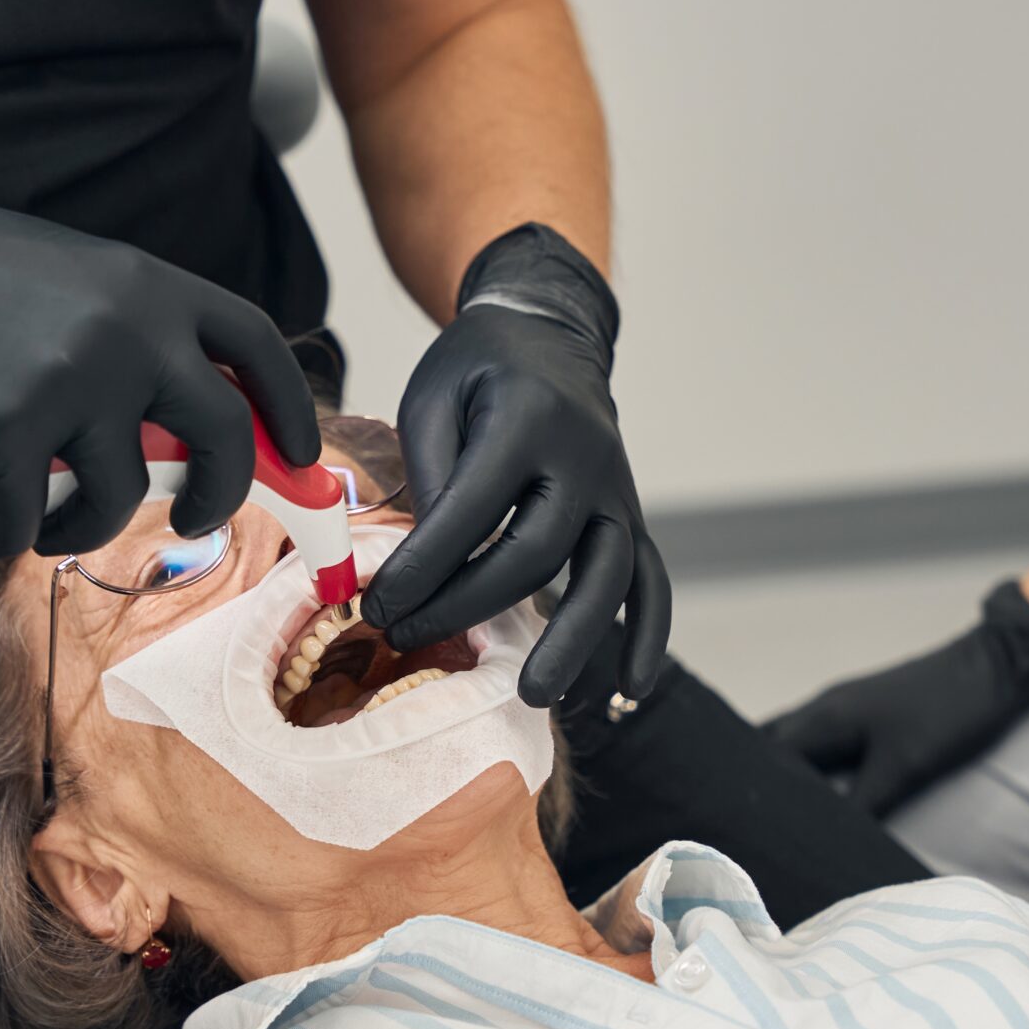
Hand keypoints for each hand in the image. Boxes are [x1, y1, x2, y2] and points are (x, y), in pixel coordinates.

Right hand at [0, 145, 318, 559]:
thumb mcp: (74, 281)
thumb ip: (131, 331)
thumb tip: (183, 421)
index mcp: (152, 288)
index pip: (255, 348)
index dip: (289, 410)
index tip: (300, 458)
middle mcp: (130, 331)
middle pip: (221, 435)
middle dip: (218, 494)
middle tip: (193, 518)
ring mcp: (73, 380)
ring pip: (119, 495)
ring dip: (88, 528)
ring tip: (51, 526)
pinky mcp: (9, 429)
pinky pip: (29, 518)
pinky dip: (10, 541)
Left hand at [363, 224, 668, 707]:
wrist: (550, 334)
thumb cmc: (479, 369)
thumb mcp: (431, 398)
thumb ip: (428, 475)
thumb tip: (417, 567)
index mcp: (527, 419)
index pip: (472, 511)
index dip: (422, 568)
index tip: (377, 608)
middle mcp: (584, 457)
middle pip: (535, 553)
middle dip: (466, 607)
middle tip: (407, 640)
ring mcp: (616, 490)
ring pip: (607, 577)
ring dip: (572, 641)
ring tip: (532, 694)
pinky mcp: (629, 514)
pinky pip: (651, 580)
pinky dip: (647, 635)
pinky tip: (629, 689)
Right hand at [763, 581, 1028, 815]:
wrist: (1002, 667)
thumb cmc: (950, 713)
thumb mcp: (903, 769)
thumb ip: (859, 807)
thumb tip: (823, 844)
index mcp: (824, 717)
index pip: (763, 758)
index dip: (748, 793)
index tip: (737, 827)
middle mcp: (826, 709)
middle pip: (773, 750)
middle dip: (757, 785)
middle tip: (749, 827)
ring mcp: (849, 711)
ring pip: (800, 748)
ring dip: (787, 779)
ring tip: (780, 821)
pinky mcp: (872, 718)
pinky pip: (825, 749)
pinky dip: (814, 774)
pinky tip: (824, 801)